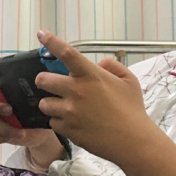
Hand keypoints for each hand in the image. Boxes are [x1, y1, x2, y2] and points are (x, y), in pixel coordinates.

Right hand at [0, 69, 63, 162]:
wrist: (47, 124)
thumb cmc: (41, 99)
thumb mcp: (40, 87)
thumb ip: (38, 75)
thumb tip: (48, 58)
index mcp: (0, 86)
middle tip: (9, 109)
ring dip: (2, 126)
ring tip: (20, 130)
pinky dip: (1, 136)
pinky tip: (17, 135)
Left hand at [33, 29, 159, 168]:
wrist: (133, 142)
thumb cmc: (132, 110)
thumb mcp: (129, 81)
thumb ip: (113, 66)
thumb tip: (99, 64)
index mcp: (91, 75)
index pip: (66, 53)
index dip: (51, 41)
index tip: (41, 33)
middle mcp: (77, 90)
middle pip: (42, 80)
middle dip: (44, 81)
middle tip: (53, 86)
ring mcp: (70, 111)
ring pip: (44, 103)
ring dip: (51, 104)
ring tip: (65, 108)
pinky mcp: (67, 129)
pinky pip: (52, 122)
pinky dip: (60, 123)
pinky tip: (73, 124)